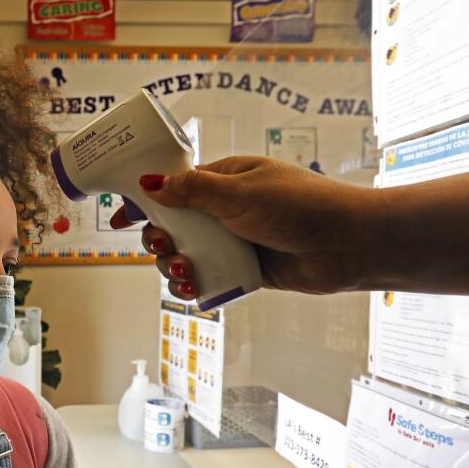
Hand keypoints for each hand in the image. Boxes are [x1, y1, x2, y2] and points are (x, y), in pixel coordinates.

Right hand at [110, 156, 370, 298]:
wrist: (347, 243)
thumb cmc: (300, 206)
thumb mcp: (240, 192)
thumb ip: (192, 192)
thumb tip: (149, 184)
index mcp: (225, 180)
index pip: (173, 187)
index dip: (144, 201)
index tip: (120, 217)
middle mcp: (226, 210)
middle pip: (173, 226)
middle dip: (159, 239)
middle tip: (164, 246)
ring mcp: (234, 241)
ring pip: (186, 255)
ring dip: (175, 265)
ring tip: (184, 270)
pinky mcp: (244, 270)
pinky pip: (208, 278)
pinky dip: (194, 285)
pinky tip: (192, 287)